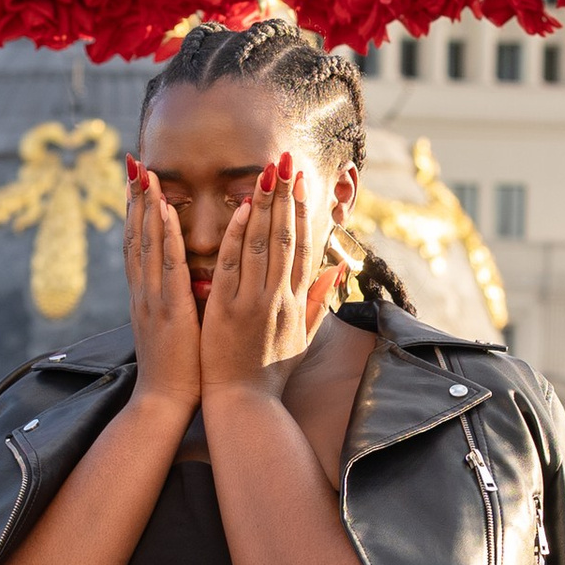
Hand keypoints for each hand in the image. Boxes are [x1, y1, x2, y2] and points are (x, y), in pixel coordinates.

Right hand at [123, 156, 201, 417]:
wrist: (165, 403)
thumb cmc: (180, 371)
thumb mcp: (177, 329)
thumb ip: (180, 303)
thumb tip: (189, 284)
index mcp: (147, 296)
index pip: (140, 246)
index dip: (138, 213)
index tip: (139, 184)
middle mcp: (144, 292)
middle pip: (136, 237)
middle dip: (135, 200)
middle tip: (134, 164)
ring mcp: (152, 299)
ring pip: (148, 244)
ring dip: (147, 206)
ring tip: (147, 174)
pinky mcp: (168, 309)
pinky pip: (167, 265)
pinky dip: (165, 235)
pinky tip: (165, 210)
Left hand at [199, 153, 335, 399]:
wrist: (244, 402)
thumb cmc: (270, 372)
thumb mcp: (304, 336)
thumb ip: (319, 299)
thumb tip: (338, 267)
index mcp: (296, 300)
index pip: (302, 246)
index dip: (302, 210)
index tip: (300, 181)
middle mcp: (278, 297)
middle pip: (285, 237)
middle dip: (286, 196)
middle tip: (285, 161)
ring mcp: (253, 302)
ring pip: (262, 244)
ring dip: (265, 205)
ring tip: (266, 172)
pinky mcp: (227, 309)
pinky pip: (233, 264)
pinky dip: (238, 235)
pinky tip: (242, 208)